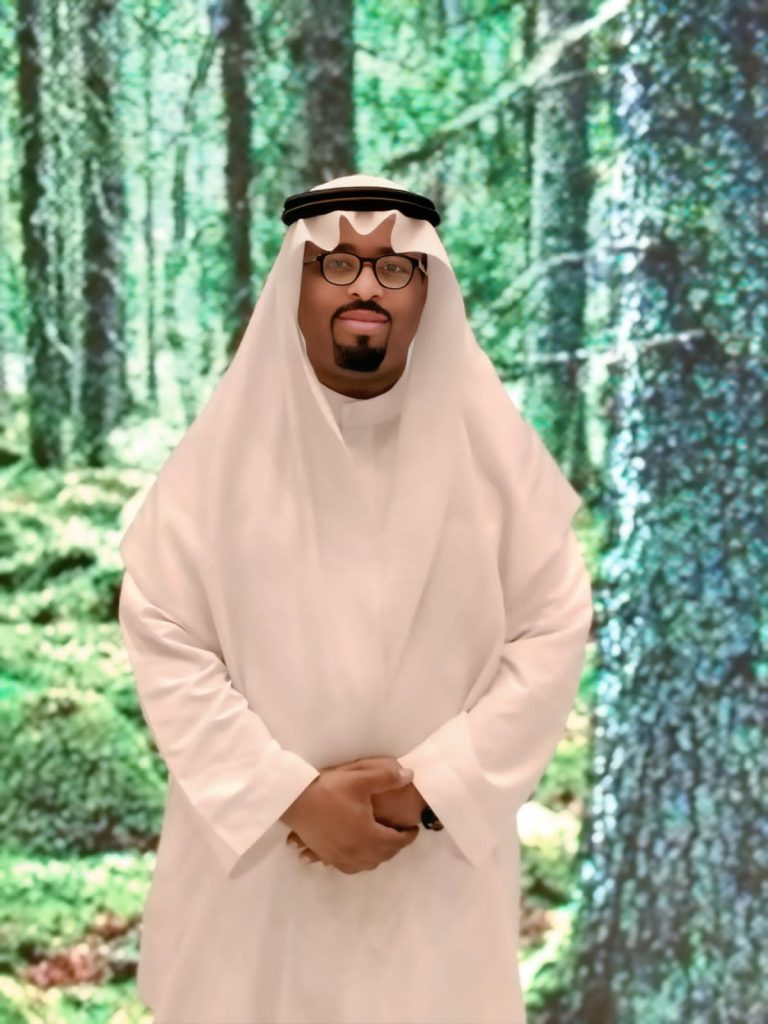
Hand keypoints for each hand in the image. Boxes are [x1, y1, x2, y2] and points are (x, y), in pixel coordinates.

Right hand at [281, 757, 419, 873]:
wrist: (294, 801)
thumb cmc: (329, 790)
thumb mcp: (360, 779)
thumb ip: (387, 778)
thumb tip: (410, 776)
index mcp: (368, 835)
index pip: (395, 841)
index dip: (407, 836)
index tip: (413, 829)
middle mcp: (356, 852)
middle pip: (382, 856)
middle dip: (394, 846)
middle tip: (400, 834)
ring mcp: (339, 857)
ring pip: (366, 864)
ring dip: (378, 856)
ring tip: (381, 843)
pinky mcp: (326, 856)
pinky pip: (348, 867)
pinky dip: (359, 862)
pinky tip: (357, 854)